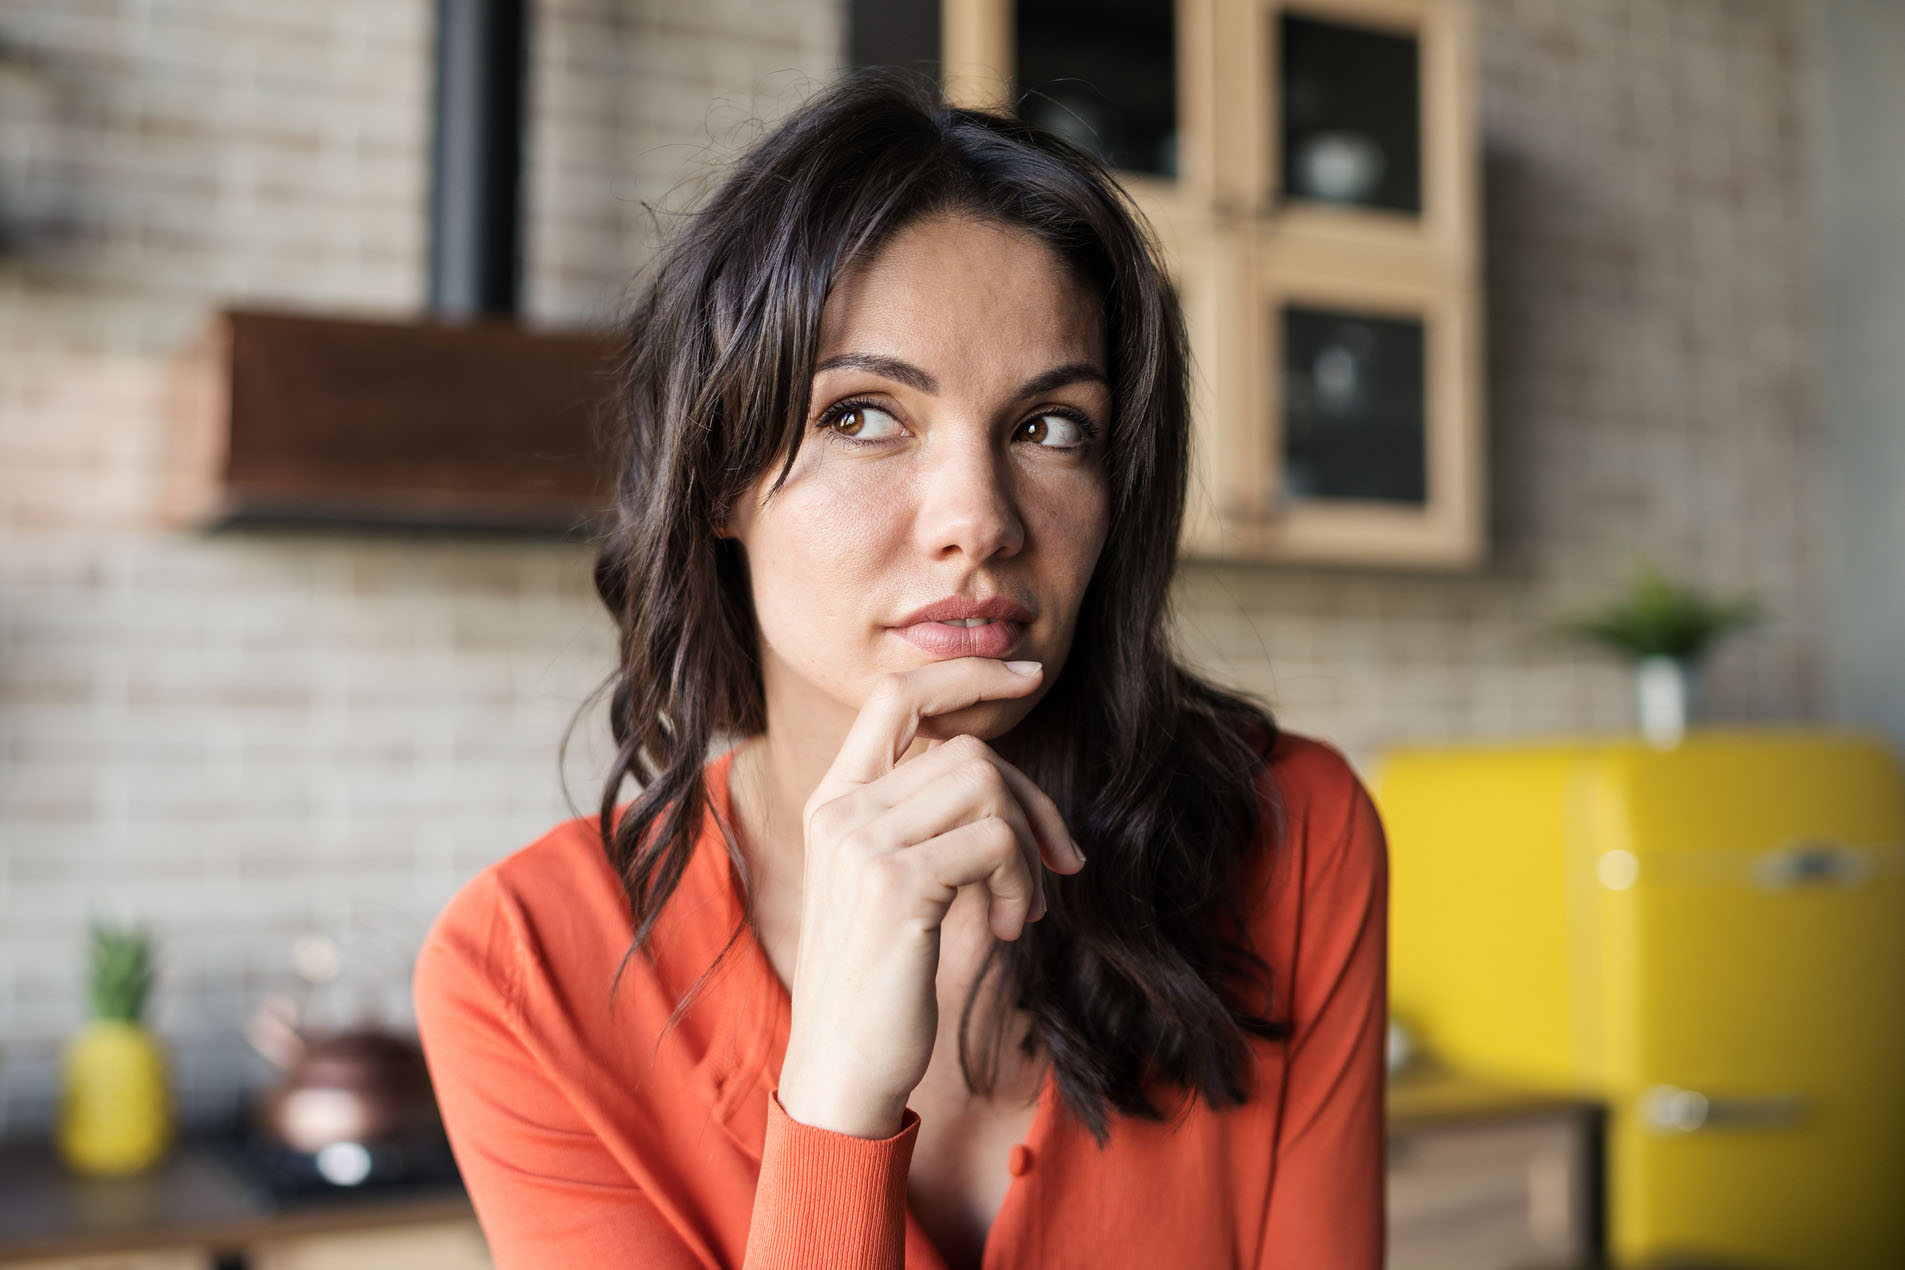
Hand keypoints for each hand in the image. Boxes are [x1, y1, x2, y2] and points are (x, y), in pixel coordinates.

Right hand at [773, 658, 1087, 1138]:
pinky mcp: (896, 883)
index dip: (965, 672)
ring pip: (987, 786)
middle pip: (967, 750)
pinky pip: (994, 841)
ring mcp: (862, 843)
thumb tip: (1008, 787)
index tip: (1028, 675)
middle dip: (1031, 801)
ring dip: (1026, 850)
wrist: (843, 1068)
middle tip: (1058, 863)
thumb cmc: (880, 982)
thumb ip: (924, 824)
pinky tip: (1006, 929)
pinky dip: (1021, 882)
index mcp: (835, 802)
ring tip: (1019, 910)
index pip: (896, 695)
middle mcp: (840, 811)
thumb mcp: (892, 886)